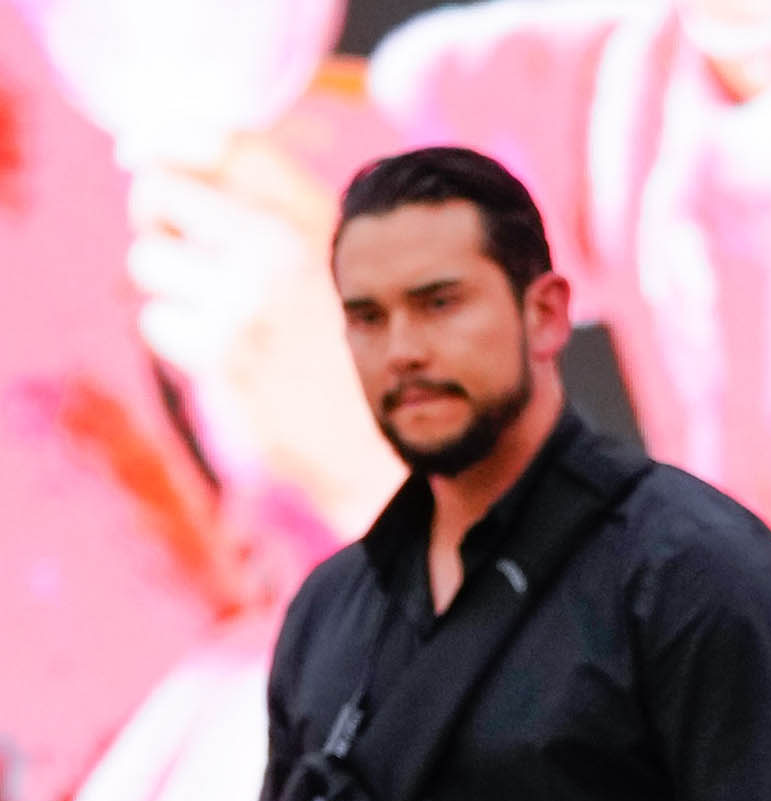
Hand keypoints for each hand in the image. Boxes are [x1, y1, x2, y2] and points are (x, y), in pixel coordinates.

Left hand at [124, 141, 398, 530]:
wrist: (392, 451)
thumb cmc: (367, 354)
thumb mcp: (343, 260)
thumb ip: (272, 205)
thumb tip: (156, 159)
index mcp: (315, 214)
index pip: (221, 140)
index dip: (168, 141)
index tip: (141, 155)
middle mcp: (280, 247)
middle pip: (156, 189)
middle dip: (154, 215)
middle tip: (180, 244)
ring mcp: (246, 304)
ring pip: (145, 260)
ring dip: (168, 284)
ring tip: (214, 310)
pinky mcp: (223, 361)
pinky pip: (157, 323)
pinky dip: (177, 337)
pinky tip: (219, 353)